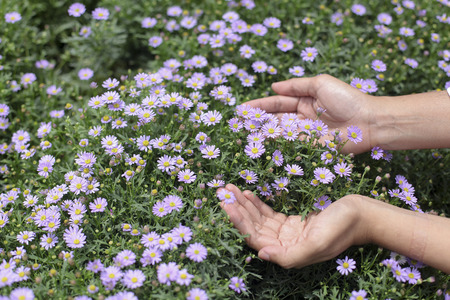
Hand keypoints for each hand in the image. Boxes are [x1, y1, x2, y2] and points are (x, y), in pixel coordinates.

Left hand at [219, 184, 366, 268]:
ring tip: (229, 189)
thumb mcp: (318, 244)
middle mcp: (285, 246)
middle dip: (237, 210)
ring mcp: (288, 234)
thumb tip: (262, 256)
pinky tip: (247, 194)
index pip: (255, 239)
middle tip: (221, 192)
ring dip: (243, 205)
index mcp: (289, 254)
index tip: (226, 204)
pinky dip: (257, 204)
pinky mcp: (292, 223)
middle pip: (253, 228)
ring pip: (259, 220)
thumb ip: (290, 255)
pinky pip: (269, 214)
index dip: (239, 222)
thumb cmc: (342, 228)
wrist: (361, 214)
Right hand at [245, 74, 376, 153]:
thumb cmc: (347, 99)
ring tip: (245, 133)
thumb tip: (273, 86)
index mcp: (305, 100)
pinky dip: (276, 144)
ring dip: (263, 132)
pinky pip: (290, 145)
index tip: (243, 108)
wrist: (368, 122)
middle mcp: (302, 117)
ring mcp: (305, 132)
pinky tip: (262, 143)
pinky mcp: (310, 147)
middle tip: (239, 122)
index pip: (277, 102)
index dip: (260, 105)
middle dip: (258, 120)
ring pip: (280, 132)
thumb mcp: (320, 83)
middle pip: (275, 118)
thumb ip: (296, 85)